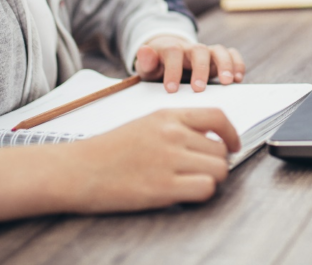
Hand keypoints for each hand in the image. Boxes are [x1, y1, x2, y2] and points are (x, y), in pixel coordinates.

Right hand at [0, 108, 240, 219]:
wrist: (77, 169)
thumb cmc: (108, 150)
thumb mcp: (144, 124)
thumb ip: (175, 127)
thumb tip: (208, 139)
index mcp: (167, 116)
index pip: (217, 117)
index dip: (232, 133)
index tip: (233, 145)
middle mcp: (172, 134)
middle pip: (221, 149)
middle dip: (217, 163)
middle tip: (201, 172)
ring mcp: (169, 160)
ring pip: (219, 169)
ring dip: (211, 179)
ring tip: (191, 183)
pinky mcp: (164, 187)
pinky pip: (206, 189)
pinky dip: (201, 194)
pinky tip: (184, 194)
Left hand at [136, 35, 245, 92]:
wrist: (169, 58)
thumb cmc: (159, 67)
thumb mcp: (148, 67)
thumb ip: (146, 62)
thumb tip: (143, 51)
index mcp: (172, 49)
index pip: (173, 53)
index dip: (172, 70)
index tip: (171, 90)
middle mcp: (191, 49)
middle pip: (199, 50)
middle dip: (201, 69)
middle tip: (199, 89)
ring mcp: (207, 52)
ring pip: (219, 50)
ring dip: (224, 65)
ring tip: (227, 82)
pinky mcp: (219, 58)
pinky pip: (232, 54)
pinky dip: (237, 63)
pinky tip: (238, 78)